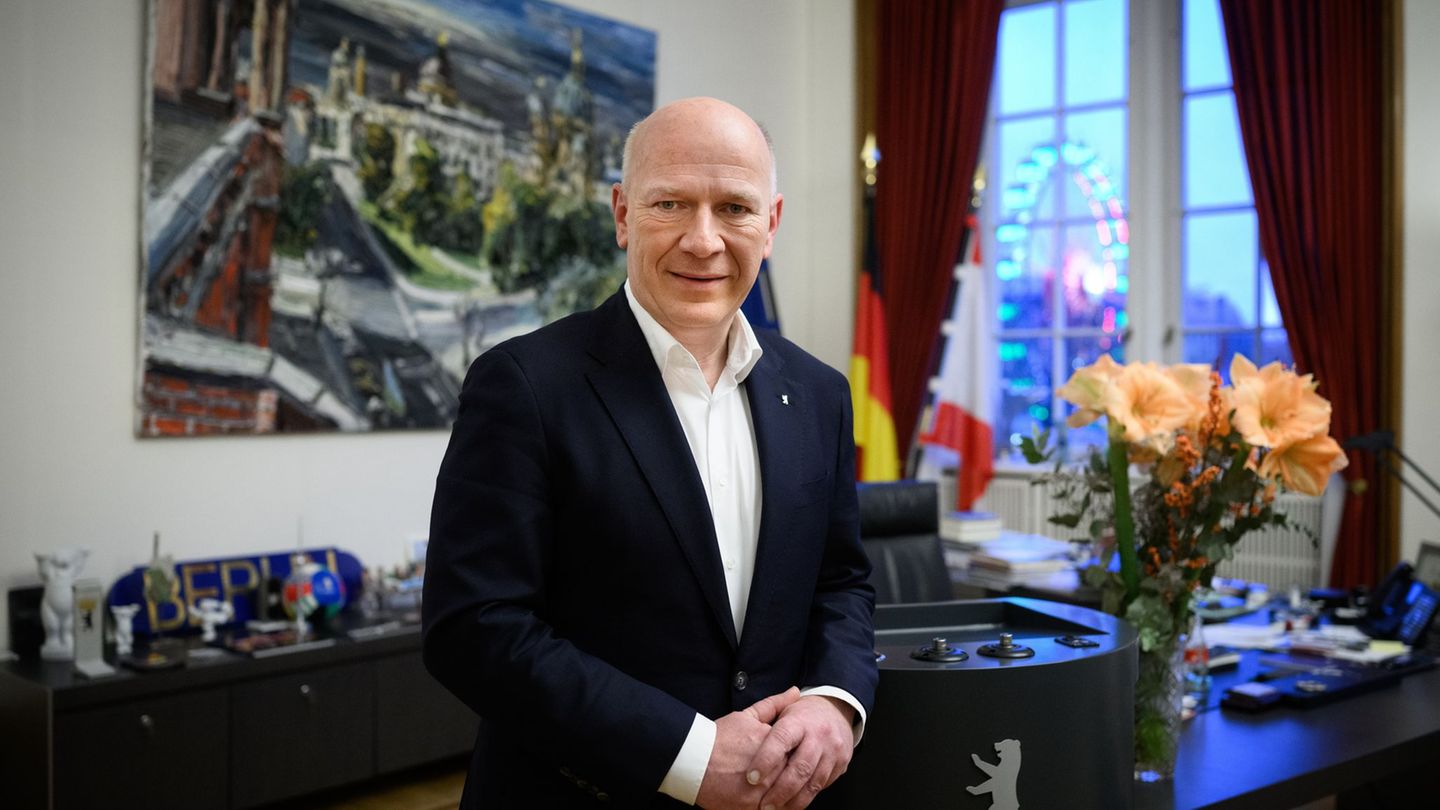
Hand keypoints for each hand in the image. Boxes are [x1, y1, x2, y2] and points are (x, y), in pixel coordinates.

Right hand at [695, 687, 801, 809]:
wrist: (693, 760)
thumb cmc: (719, 737)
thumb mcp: (747, 716)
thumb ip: (774, 705)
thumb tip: (796, 691)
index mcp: (773, 744)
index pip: (800, 753)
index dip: (800, 757)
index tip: (796, 757)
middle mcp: (770, 769)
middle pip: (795, 777)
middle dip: (795, 778)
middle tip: (791, 778)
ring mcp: (760, 791)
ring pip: (786, 798)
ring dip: (788, 797)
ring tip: (780, 791)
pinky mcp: (749, 808)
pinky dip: (776, 808)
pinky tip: (773, 803)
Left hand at [746, 695, 854, 809]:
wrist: (836, 710)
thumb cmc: (802, 715)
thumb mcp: (784, 709)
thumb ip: (765, 715)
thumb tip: (742, 724)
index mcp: (800, 720)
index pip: (781, 739)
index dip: (766, 759)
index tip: (751, 778)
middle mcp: (819, 735)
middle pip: (800, 767)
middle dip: (780, 790)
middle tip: (764, 805)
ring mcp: (833, 751)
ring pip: (813, 782)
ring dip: (794, 800)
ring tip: (775, 809)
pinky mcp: (841, 764)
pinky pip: (822, 786)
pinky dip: (806, 798)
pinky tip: (792, 805)